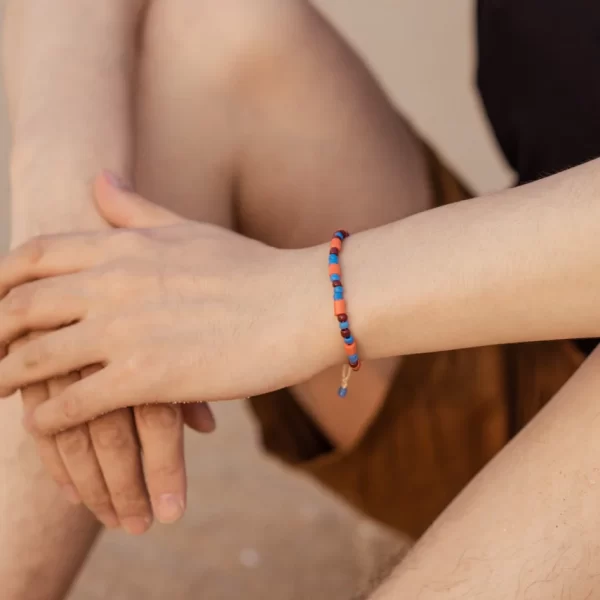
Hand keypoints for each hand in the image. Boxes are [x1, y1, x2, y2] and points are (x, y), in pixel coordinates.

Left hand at [0, 173, 333, 433]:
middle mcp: (114, 283)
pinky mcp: (149, 377)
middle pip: (19, 307)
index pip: (32, 256)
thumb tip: (98, 177)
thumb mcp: (189, 229)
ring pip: (35, 358)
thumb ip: (136, 209)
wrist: (304, 304)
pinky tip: (41, 424)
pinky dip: (47, 417)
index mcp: (123, 245)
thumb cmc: (252, 269)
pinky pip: (74, 402)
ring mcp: (128, 330)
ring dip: (3, 378)